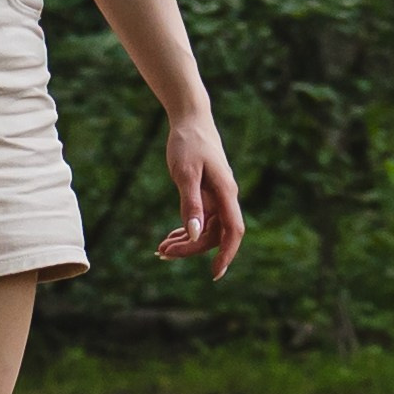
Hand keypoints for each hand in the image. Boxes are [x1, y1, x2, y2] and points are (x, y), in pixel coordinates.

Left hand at [156, 112, 243, 281]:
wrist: (190, 120)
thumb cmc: (188, 143)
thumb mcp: (185, 174)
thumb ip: (191, 204)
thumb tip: (194, 233)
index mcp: (226, 192)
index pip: (233, 231)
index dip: (226, 254)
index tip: (214, 273)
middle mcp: (225, 196)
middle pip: (215, 234)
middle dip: (191, 248)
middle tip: (162, 253)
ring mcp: (217, 195)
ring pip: (206, 228)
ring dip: (186, 241)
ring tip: (161, 249)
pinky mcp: (207, 192)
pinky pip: (200, 218)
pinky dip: (186, 229)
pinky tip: (170, 237)